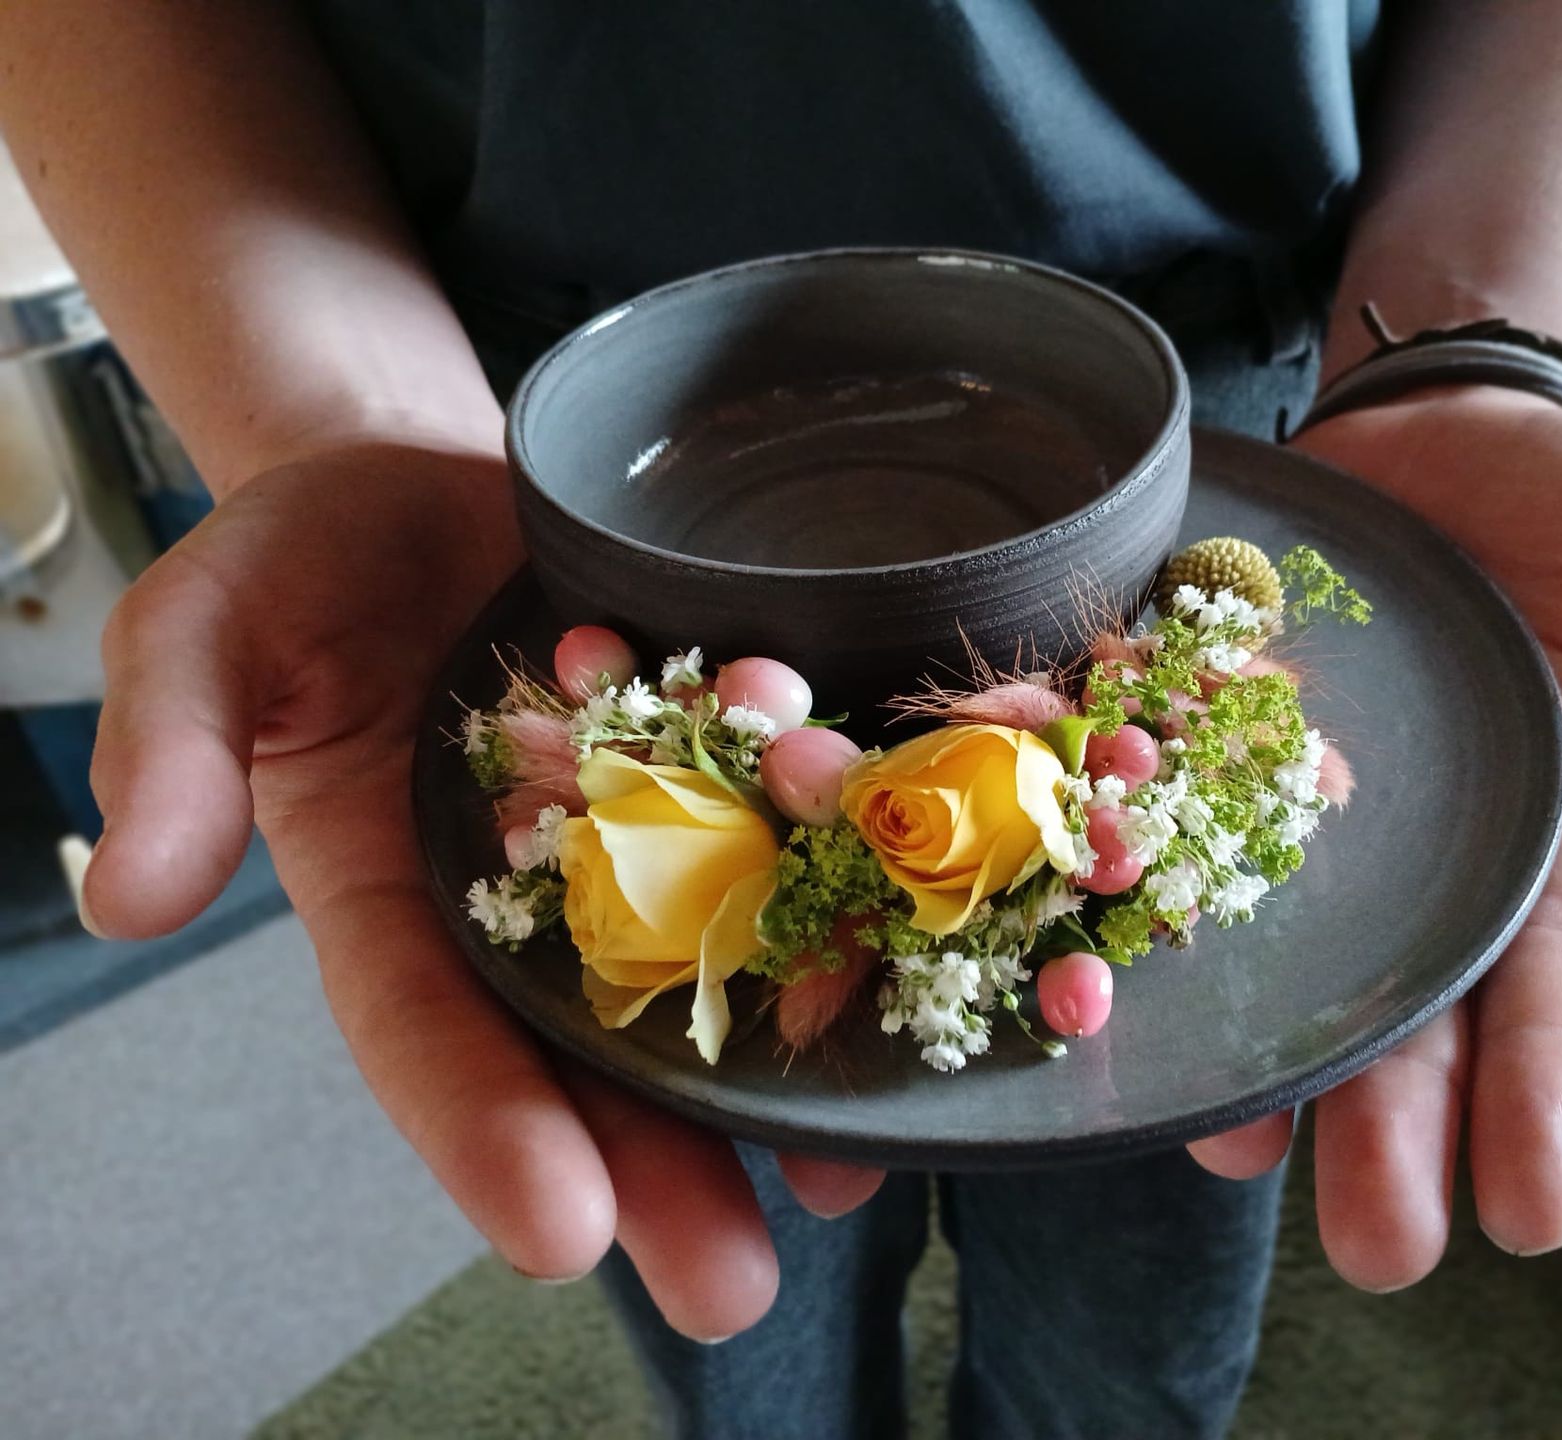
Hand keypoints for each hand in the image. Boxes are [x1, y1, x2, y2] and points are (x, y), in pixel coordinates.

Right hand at [82, 440, 880, 1338]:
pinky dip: (842, 915)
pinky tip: (906, 983)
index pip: (431, 1031)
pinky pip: (792, 854)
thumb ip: (172, 749)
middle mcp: (530, 896)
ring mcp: (644, 838)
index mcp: (393, 894)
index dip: (487, 1131)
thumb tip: (130, 894)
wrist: (439, 481)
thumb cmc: (303, 557)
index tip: (557, 1230)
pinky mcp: (731, 771)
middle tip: (729, 1283)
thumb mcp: (204, 628)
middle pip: (593, 1052)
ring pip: (709, 980)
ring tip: (845, 1181)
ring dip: (780, 1082)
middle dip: (663, 1170)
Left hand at [1186, 388, 1561, 1288]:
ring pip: (1286, 966)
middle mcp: (1421, 857)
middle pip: (1413, 1012)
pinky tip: (1121, 1010)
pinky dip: (1153, 930)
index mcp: (1549, 833)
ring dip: (1264, 1072)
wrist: (1424, 426)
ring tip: (1239, 1166)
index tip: (1539, 1209)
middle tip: (1381, 1248)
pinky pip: (1175, 854)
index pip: (1560, 979)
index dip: (1554, 1091)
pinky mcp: (1202, 753)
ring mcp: (1305, 814)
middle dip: (1397, 1132)